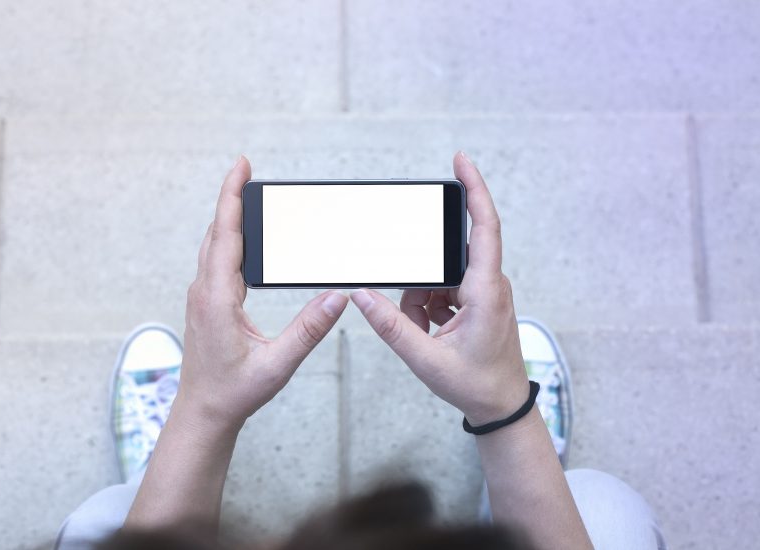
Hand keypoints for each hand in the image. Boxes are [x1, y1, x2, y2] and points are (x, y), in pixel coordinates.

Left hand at [177, 156, 348, 429]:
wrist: (204, 412)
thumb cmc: (234, 391)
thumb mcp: (278, 363)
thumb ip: (309, 329)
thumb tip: (337, 297)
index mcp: (217, 297)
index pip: (225, 234)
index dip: (232, 196)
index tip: (240, 166)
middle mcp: (204, 290)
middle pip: (216, 231)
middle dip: (230, 198)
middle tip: (246, 171)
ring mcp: (202, 296)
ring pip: (213, 245)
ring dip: (228, 218)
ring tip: (246, 196)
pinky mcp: (206, 304)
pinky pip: (215, 260)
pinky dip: (227, 239)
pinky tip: (242, 240)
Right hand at [351, 152, 528, 424]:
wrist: (500, 406)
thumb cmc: (475, 383)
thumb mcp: (426, 358)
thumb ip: (391, 327)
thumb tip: (361, 297)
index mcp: (486, 291)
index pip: (485, 227)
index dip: (474, 190)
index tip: (461, 161)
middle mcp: (490, 284)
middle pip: (448, 256)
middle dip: (422, 283)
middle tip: (419, 316)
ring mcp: (485, 292)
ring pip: (442, 276)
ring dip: (424, 301)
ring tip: (426, 334)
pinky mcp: (479, 300)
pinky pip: (445, 290)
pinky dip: (430, 308)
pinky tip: (432, 332)